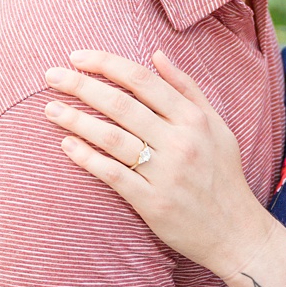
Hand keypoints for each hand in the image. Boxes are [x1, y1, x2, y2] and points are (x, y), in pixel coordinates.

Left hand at [44, 50, 265, 275]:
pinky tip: (67, 145)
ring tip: (50, 109)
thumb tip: (157, 54)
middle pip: (122, 105)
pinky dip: (87, 158)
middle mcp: (181, 142)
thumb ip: (187, 89)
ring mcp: (166, 173)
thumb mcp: (217, 126)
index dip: (106, 64)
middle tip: (51, 75)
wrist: (235, 231)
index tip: (77, 56)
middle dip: (81, 85)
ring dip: (76, 120)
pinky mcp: (152, 202)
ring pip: (112, 138)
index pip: (143, 81)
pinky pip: (113, 174)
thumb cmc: (223, 175)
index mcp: (195, 119)